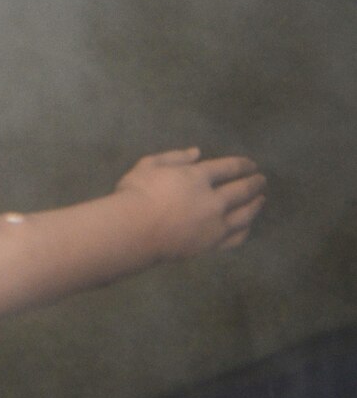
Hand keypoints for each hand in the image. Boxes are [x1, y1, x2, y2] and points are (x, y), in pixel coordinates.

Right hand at [115, 147, 265, 258]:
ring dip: (255, 205)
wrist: (134, 231)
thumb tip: (196, 153)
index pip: (228, 168)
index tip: (252, 164)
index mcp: (198, 177)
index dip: (242, 165)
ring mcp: (215, 225)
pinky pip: (236, 238)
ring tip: (261, 200)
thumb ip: (174, 157)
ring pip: (244, 215)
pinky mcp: (211, 244)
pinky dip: (245, 230)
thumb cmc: (136, 194)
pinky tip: (248, 226)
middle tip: (262, 180)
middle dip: (254, 184)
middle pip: (241, 190)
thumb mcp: (149, 164)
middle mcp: (213, 200)